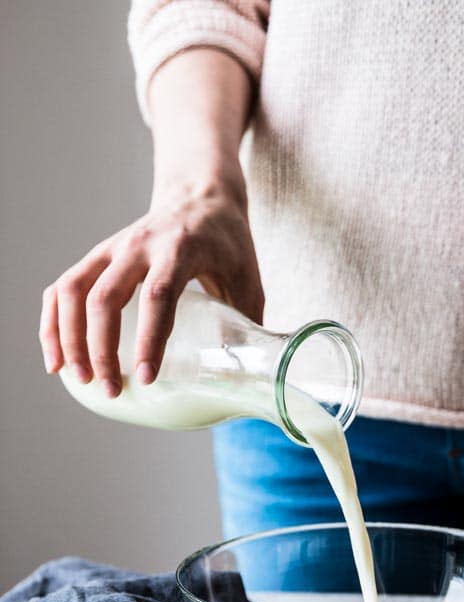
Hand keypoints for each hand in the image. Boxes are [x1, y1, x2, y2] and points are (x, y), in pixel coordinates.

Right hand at [39, 179, 263, 396]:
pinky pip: (61, 288)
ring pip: (72, 291)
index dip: (150, 339)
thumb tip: (254, 381)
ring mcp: (111, 248)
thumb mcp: (248, 278)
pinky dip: (52, 323)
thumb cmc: (228, 242)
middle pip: (105, 297)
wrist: (200, 194)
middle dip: (101, 348)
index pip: (158, 295)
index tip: (145, 377)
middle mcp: (139, 245)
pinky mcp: (96, 257)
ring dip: (68, 338)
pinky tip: (57, 359)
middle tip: (110, 388)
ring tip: (79, 378)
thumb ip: (250, 325)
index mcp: (182, 248)